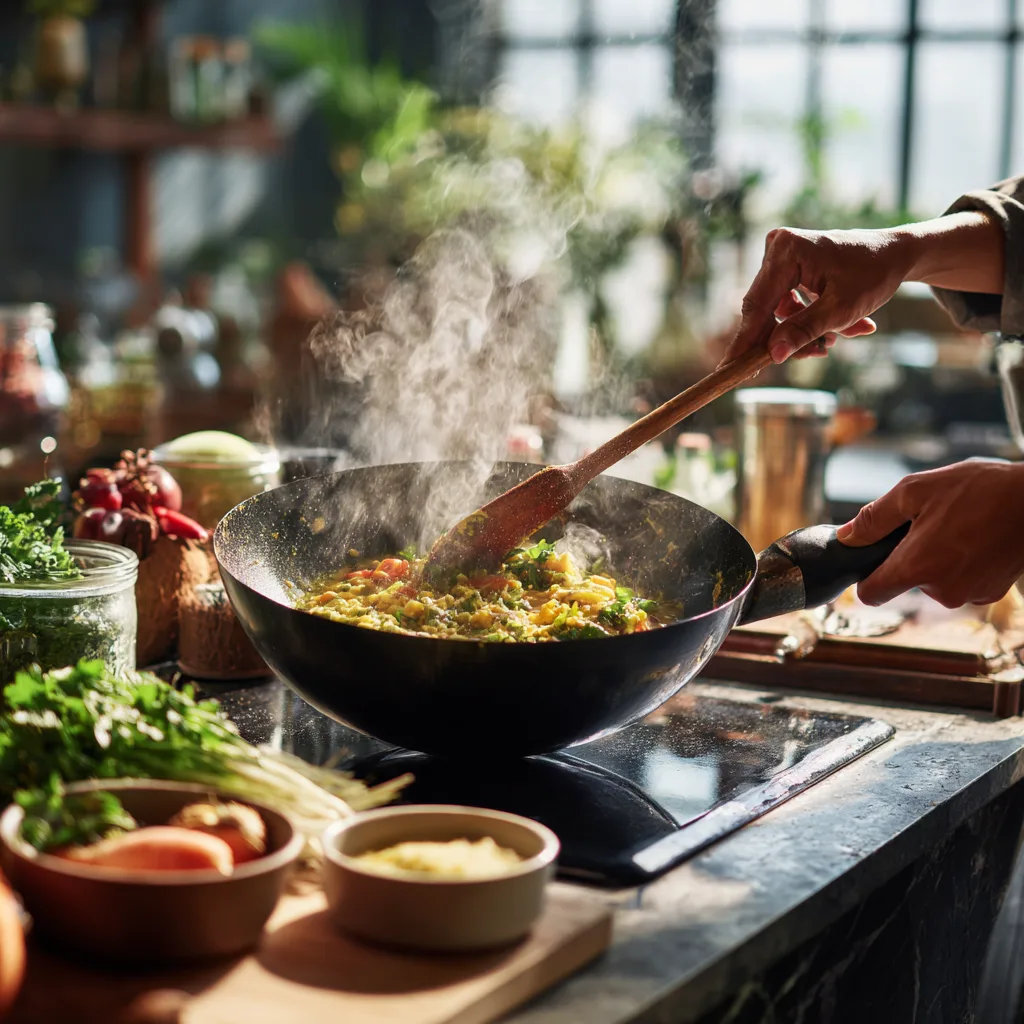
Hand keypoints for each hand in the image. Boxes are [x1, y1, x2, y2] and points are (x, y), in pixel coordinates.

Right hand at [721, 226, 911, 364]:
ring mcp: (781, 256)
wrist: (896, 253)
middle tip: (816, 355)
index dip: (746, 341)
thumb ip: (804, 331)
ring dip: (805, 330)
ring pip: (778, 311)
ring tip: (838, 338)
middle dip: (789, 337)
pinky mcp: (789, 266)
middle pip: (766, 309)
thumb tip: (773, 355)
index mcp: (787, 251)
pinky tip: (839, 327)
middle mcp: (777, 248)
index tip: (730, 369)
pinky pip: (788, 304)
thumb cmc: (874, 274)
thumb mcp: (841, 310)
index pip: (758, 305)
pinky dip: (809, 319)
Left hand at [836, 460, 1023, 607]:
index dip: (864, 578)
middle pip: (904, 582)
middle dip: (908, 556)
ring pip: (934, 581)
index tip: (870, 560)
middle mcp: (942, 590)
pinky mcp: (990, 593)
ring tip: (956, 527)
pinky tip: (974, 538)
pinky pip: (960, 581)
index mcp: (917, 567)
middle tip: (927, 525)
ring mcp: (969, 594)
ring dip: (936, 558)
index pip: (871, 594)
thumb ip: (874, 518)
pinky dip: (960, 564)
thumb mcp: (915, 491)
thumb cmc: (979, 490)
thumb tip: (845, 537)